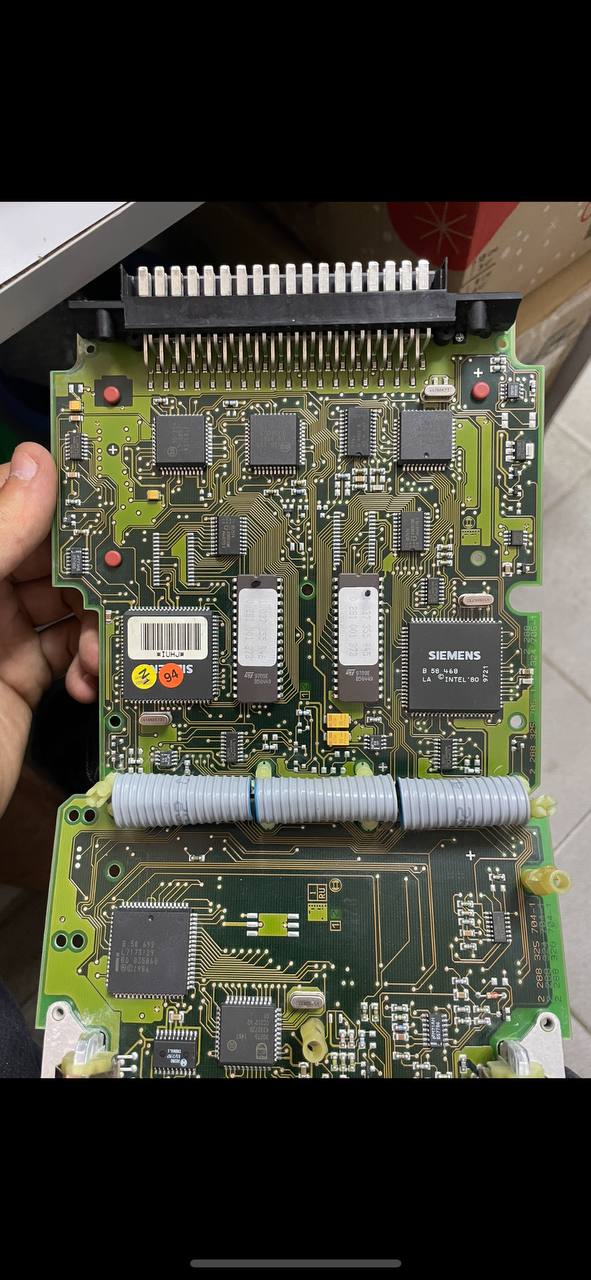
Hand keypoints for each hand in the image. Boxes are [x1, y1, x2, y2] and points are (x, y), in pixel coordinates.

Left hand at [0, 442, 98, 816]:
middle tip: (125, 575)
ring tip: (99, 646)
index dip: (58, 496)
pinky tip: (88, 676)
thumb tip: (35, 468)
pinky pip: (70, 655)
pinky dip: (91, 662)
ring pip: (69, 605)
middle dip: (90, 567)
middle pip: (50, 555)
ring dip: (98, 621)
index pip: (9, 503)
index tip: (109, 494)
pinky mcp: (19, 683)